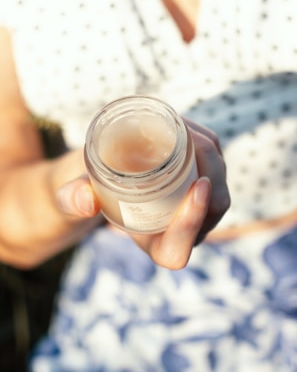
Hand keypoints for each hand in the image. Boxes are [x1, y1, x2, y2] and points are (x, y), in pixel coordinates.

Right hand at [56, 120, 229, 269]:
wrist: (100, 178)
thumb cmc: (87, 192)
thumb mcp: (72, 196)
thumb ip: (72, 199)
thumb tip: (85, 200)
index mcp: (158, 247)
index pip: (181, 246)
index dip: (193, 221)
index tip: (197, 188)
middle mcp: (185, 232)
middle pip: (215, 207)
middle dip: (211, 172)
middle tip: (189, 140)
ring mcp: (198, 209)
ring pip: (220, 184)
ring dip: (209, 154)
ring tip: (184, 126)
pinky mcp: (203, 185)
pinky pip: (216, 166)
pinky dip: (205, 143)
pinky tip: (187, 124)